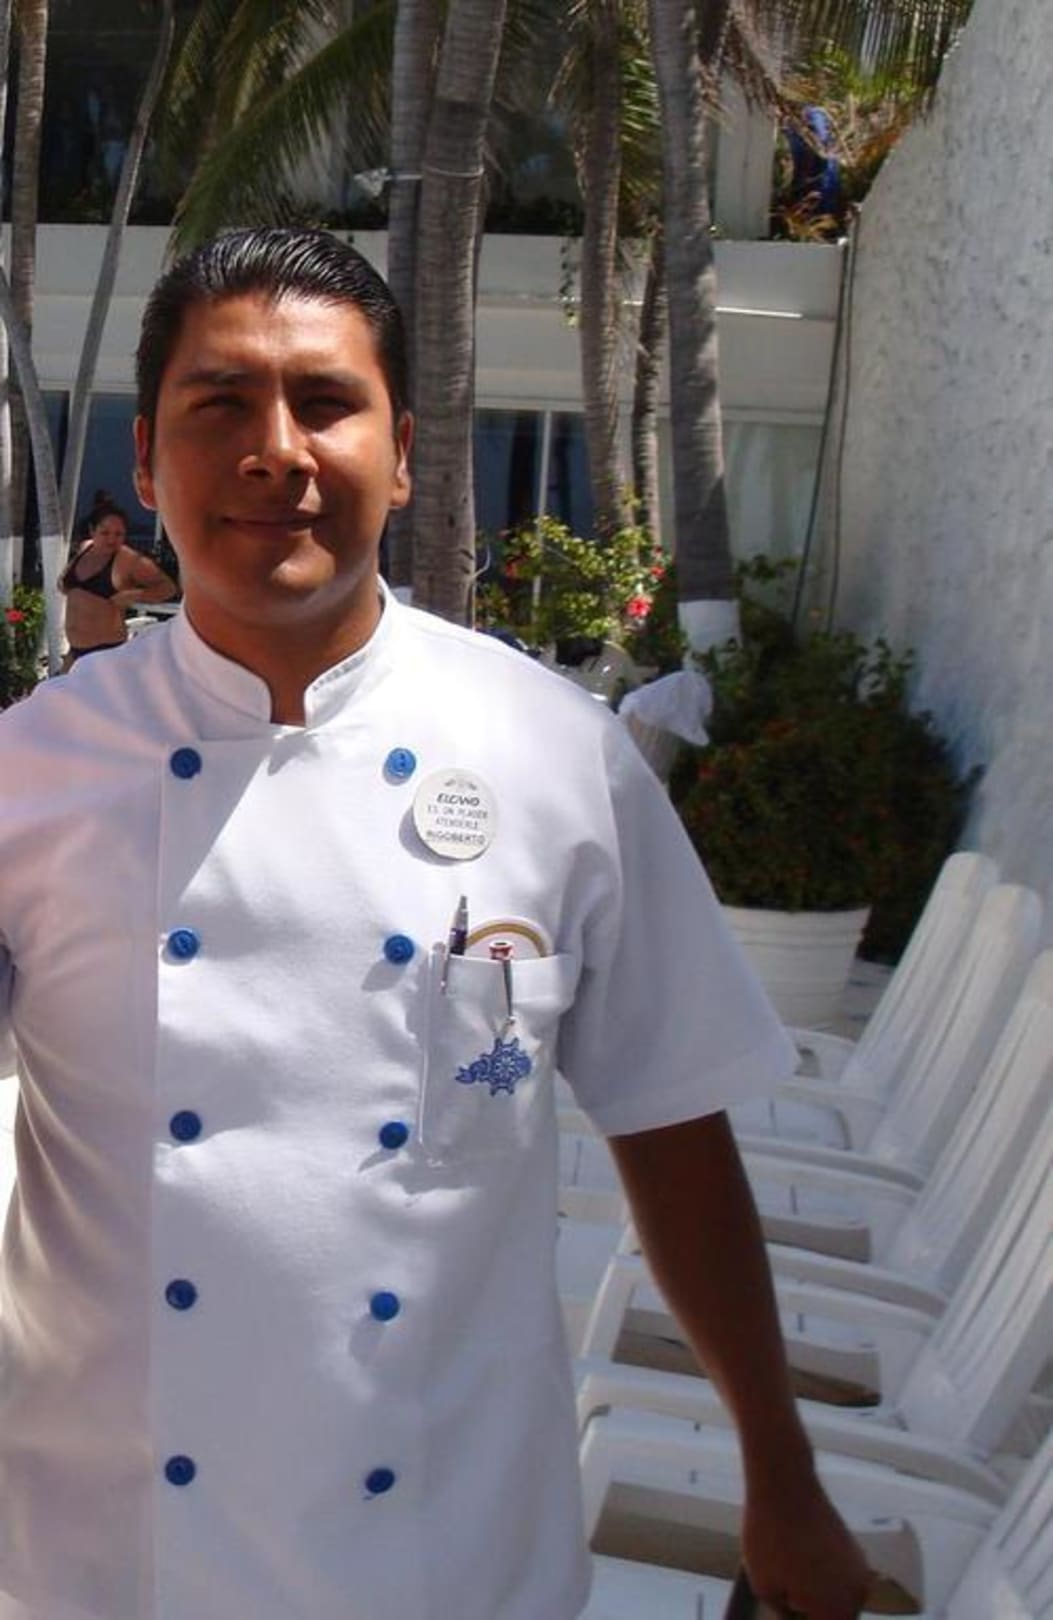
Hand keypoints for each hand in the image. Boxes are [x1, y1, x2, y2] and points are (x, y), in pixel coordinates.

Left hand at [742, 1469, 870, 1618]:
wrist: (785, 1486)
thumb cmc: (771, 1539)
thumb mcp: (765, 1587)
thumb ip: (783, 1613)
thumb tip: (792, 1615)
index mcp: (838, 1612)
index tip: (788, 1611)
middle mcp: (858, 1595)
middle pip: (837, 1617)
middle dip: (815, 1613)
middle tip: (788, 1603)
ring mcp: (860, 1569)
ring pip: (841, 1598)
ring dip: (822, 1598)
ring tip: (792, 1586)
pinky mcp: (854, 1547)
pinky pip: (841, 1576)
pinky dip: (826, 1577)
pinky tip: (802, 1566)